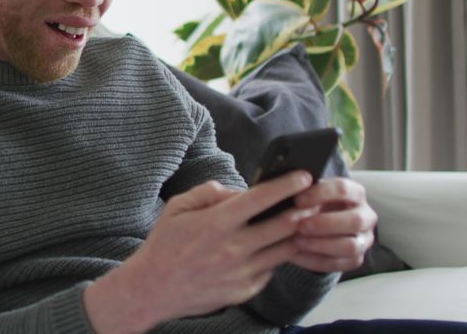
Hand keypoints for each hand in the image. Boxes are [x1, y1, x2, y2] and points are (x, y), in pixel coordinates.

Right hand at [83, 172, 319, 332]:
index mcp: (217, 222)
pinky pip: (270, 270)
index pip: (261, 199)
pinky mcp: (244, 291)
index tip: (303, 175)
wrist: (152, 289)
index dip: (287, 185)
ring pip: (284, 249)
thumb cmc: (164, 245)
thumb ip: (209, 192)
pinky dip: (274, 257)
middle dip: (304, 209)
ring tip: (303, 223)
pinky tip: (273, 248)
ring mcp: (241, 272)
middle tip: (313, 199)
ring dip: (296, 234)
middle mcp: (234, 248)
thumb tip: (238, 192)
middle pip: (284, 225)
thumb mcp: (177, 207)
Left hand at [290, 177, 377, 272]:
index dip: (320, 194)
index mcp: (356, 193)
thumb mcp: (312, 193)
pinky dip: (314, 261)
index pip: (343, 189)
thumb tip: (288, 190)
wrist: (321, 223)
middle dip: (326, 224)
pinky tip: (295, 255)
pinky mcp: (356, 260)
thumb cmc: (314, 203)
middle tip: (301, 226)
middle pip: (355, 221)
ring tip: (297, 242)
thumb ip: (305, 193)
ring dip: (321, 245)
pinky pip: (339, 264)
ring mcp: (364, 240)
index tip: (297, 200)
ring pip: (351, 246)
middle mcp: (367, 217)